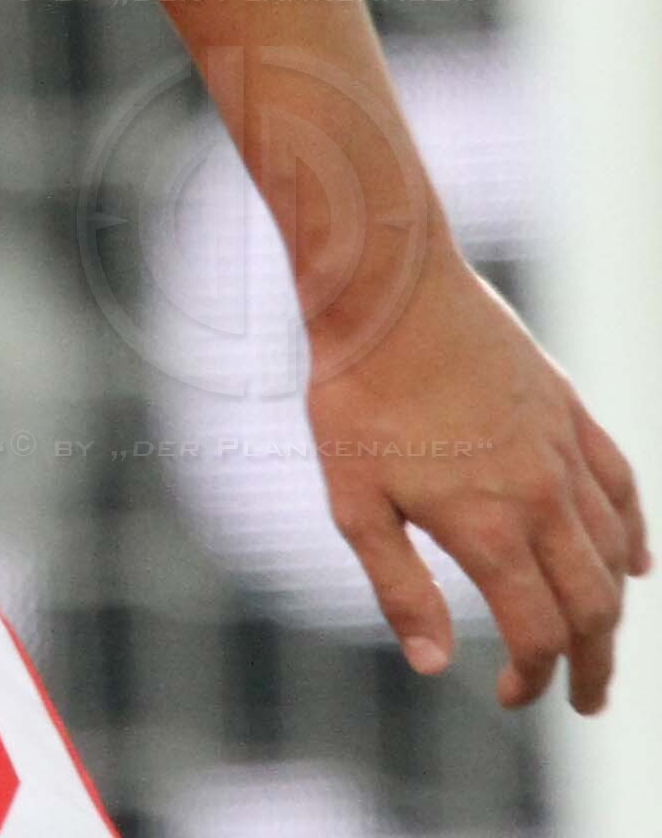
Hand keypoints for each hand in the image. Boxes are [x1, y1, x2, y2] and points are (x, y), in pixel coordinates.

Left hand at [311, 249, 646, 709]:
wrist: (388, 288)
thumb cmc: (358, 391)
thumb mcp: (354, 497)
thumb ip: (399, 586)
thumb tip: (434, 665)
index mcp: (489, 528)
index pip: (539, 635)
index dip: (535, 679)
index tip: (513, 695)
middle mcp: (542, 499)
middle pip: (594, 609)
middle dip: (593, 665)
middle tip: (584, 699)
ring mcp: (564, 453)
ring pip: (615, 555)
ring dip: (613, 608)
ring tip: (598, 641)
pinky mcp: (570, 412)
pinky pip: (623, 489)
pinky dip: (635, 535)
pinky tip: (633, 562)